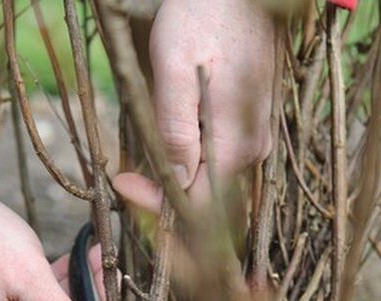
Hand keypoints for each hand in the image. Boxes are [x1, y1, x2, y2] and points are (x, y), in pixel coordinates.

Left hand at [112, 0, 275, 209]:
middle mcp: (255, 147)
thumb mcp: (175, 67)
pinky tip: (172, 130)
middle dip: (165, 188)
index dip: (157, 200)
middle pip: (205, 191)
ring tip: (145, 153)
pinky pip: (220, 151)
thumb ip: (175, 129)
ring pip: (211, 172)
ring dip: (177, 169)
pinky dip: (192, 151)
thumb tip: (175, 180)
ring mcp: (257, 133)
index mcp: (237, 143)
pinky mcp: (253, 119)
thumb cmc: (203, 15)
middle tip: (126, 173)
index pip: (198, 202)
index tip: (123, 182)